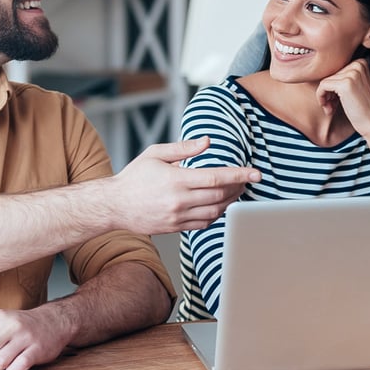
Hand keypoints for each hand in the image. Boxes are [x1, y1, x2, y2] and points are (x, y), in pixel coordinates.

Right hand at [110, 137, 259, 233]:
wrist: (114, 206)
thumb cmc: (134, 177)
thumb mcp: (155, 154)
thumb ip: (183, 148)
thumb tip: (208, 141)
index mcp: (176, 179)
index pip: (216, 177)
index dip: (239, 175)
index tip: (255, 173)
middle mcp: (179, 200)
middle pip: (220, 195)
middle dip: (238, 187)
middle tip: (246, 179)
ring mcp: (178, 216)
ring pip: (216, 211)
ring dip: (230, 201)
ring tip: (236, 191)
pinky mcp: (176, 227)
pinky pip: (204, 223)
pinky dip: (217, 214)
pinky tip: (220, 204)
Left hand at [316, 59, 369, 137]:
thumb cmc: (364, 108)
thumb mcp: (358, 86)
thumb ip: (346, 76)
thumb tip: (324, 73)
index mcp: (361, 63)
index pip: (336, 71)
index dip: (333, 87)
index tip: (336, 100)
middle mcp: (357, 65)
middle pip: (330, 76)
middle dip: (328, 93)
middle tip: (333, 106)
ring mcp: (352, 74)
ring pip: (325, 81)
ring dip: (324, 97)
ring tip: (331, 108)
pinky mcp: (345, 84)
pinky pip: (322, 86)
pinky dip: (321, 98)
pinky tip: (330, 109)